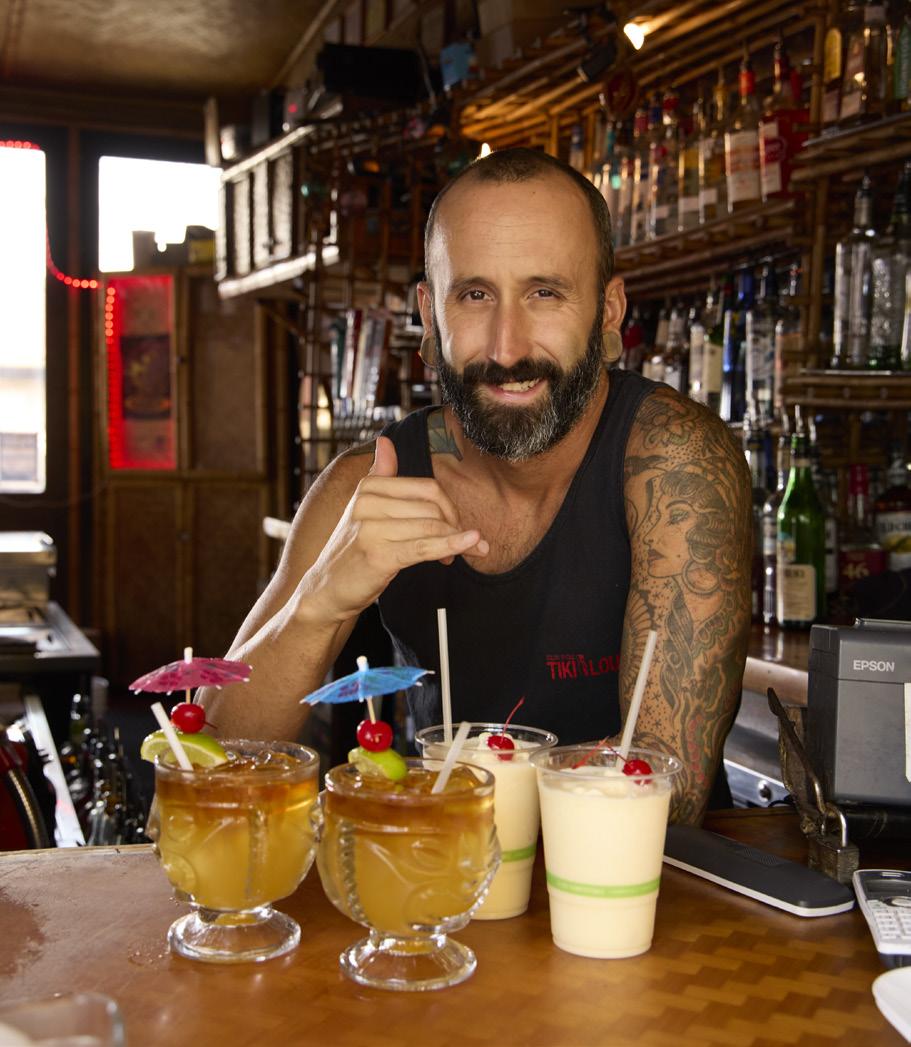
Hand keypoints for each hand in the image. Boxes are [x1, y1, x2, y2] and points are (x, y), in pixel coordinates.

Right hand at [302, 437, 487, 621]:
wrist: (326, 589)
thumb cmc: (352, 550)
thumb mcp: (363, 508)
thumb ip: (380, 474)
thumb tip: (385, 441)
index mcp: (368, 487)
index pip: (429, 488)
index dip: (448, 508)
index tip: (451, 527)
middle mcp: (368, 503)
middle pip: (434, 507)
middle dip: (453, 527)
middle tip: (455, 548)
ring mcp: (371, 529)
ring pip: (433, 527)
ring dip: (456, 543)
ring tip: (455, 556)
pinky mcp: (379, 555)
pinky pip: (426, 547)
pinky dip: (453, 545)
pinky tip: (472, 544)